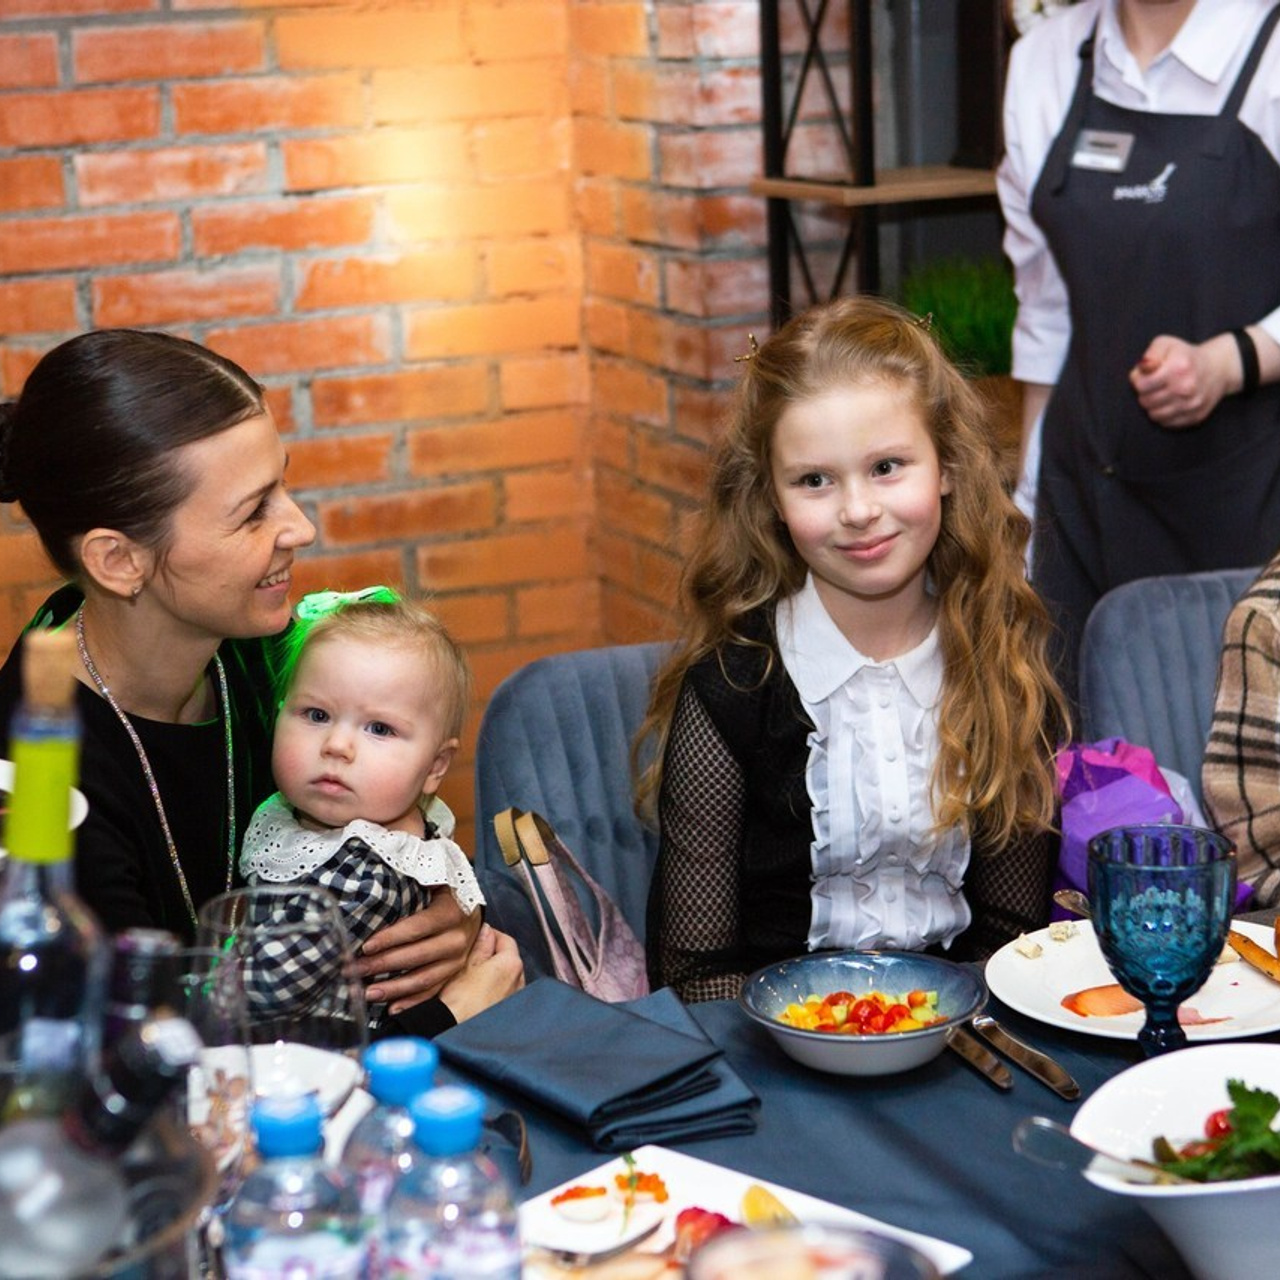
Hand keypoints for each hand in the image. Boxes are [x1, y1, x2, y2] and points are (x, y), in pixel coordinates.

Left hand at [357, 891, 482, 1014]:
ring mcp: (458, 959)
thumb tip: (376, 886)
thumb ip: (412, 882)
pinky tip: (392, 1008)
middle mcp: (458, 939)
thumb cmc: (443, 890)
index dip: (390, 938)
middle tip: (353, 970)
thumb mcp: (434, 879)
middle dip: (381, 965)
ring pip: (423, 979)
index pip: (417, 927)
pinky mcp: (454, 973)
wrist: (470, 905)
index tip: (365, 946)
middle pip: (416, 956)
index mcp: (452, 912)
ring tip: (367, 993)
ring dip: (393, 989)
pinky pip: (432, 991)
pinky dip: (412, 1002)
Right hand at [437, 924, 524, 1023]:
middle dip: (492, 955)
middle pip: (508, 959)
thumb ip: (480, 945)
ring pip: (507, 978)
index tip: (478, 936)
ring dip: (494, 974)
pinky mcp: (510, 1014)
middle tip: (472, 956)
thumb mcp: (465, 965)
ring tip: (472, 977)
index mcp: (511, 965)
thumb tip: (486, 931)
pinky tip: (478, 995)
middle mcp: (520, 981)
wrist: (456, 1033)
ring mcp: (516, 999)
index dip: (490, 935)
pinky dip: (494, 991)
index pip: (506, 939)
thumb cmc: (460, 1001)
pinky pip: (504, 994)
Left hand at [1129, 333, 1236, 428]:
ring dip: (1153, 406)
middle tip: (1154, 385)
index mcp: (1178, 368)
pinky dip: (1164, 415)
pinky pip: (1167, 423)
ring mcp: (1192, 405)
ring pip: (1154, 415)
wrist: (1218, 368)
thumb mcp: (1166, 344)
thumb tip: (1143, 368)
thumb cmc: (1185, 356)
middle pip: (1146, 402)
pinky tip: (1171, 403)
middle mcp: (1186, 388)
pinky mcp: (1195, 417)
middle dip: (1145, 393)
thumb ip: (1151, 354)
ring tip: (1162, 394)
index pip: (1141, 385)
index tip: (1146, 376)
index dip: (1139, 380)